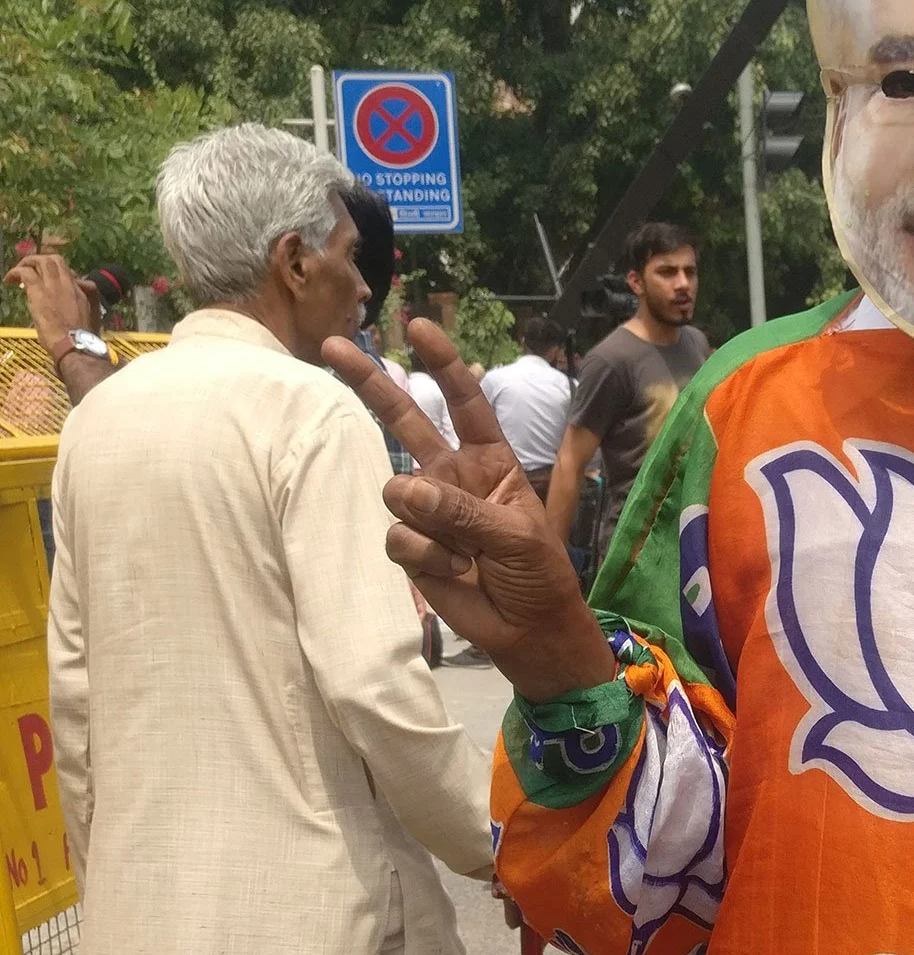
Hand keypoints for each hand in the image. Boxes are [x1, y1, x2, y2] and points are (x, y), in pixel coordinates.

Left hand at [6, 251, 89, 347]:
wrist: (75, 344)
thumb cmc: (85, 337)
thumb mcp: (94, 314)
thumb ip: (88, 298)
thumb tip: (82, 287)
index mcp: (80, 289)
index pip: (67, 271)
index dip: (57, 272)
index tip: (50, 281)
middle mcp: (67, 283)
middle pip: (54, 260)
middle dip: (41, 261)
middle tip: (32, 270)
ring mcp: (53, 285)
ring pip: (40, 261)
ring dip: (27, 263)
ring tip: (19, 271)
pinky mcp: (39, 291)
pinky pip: (25, 272)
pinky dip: (15, 272)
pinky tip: (8, 280)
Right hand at [323, 319, 614, 701]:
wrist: (527, 628)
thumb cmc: (538, 574)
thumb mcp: (516, 535)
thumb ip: (464, 510)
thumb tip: (408, 490)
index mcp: (489, 460)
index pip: (465, 402)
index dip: (443, 365)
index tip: (418, 326)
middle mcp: (451, 476)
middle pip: (405, 421)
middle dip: (371, 383)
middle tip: (333, 347)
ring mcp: (426, 511)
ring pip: (398, 493)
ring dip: (432, 524)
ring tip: (469, 554)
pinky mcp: (410, 546)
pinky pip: (398, 536)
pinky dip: (427, 555)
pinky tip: (453, 572)